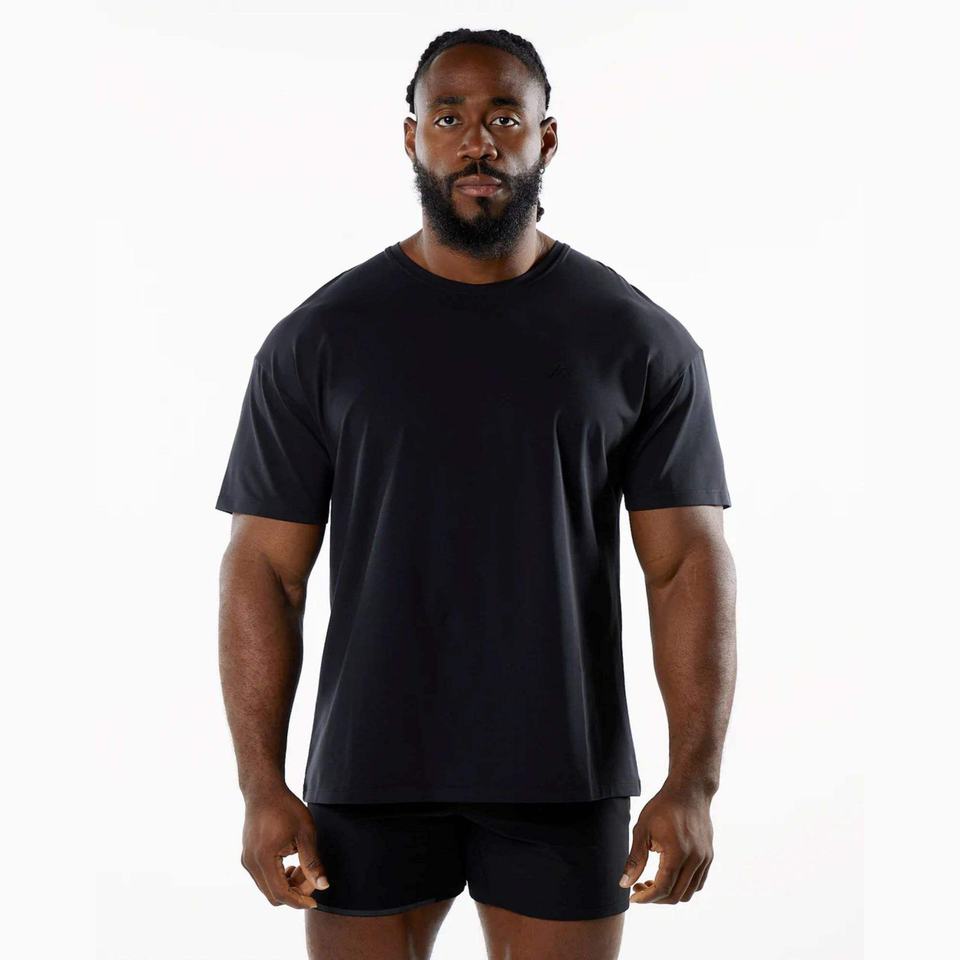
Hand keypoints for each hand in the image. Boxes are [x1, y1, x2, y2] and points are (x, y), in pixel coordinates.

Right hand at [240, 784, 329, 908]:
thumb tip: (323, 886)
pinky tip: (292, 863)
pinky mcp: (247, 857)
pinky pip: (263, 878)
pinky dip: (278, 878)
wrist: (264, 791)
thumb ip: (313, 862)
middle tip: (311, 877)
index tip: (315, 901)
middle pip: (273, 895)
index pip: (281, 893)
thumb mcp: (305, 833)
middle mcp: (250, 863)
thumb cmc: (287, 808)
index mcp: (264, 858)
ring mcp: (246, 861)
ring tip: (302, 866)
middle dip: (295, 892)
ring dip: (287, 885)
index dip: (299, 901)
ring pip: (267, 888)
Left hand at [618, 781, 713, 903]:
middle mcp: (695, 859)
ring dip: (670, 894)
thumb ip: (635, 859)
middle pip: (676, 895)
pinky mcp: (709, 857)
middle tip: (639, 887)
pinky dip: (683, 887)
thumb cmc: (662, 807)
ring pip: (689, 893)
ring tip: (652, 881)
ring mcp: (705, 859)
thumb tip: (624, 884)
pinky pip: (698, 883)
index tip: (632, 897)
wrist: (689, 791)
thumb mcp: (642, 830)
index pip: (663, 887)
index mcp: (678, 852)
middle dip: (655, 898)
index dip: (646, 897)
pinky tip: (668, 875)